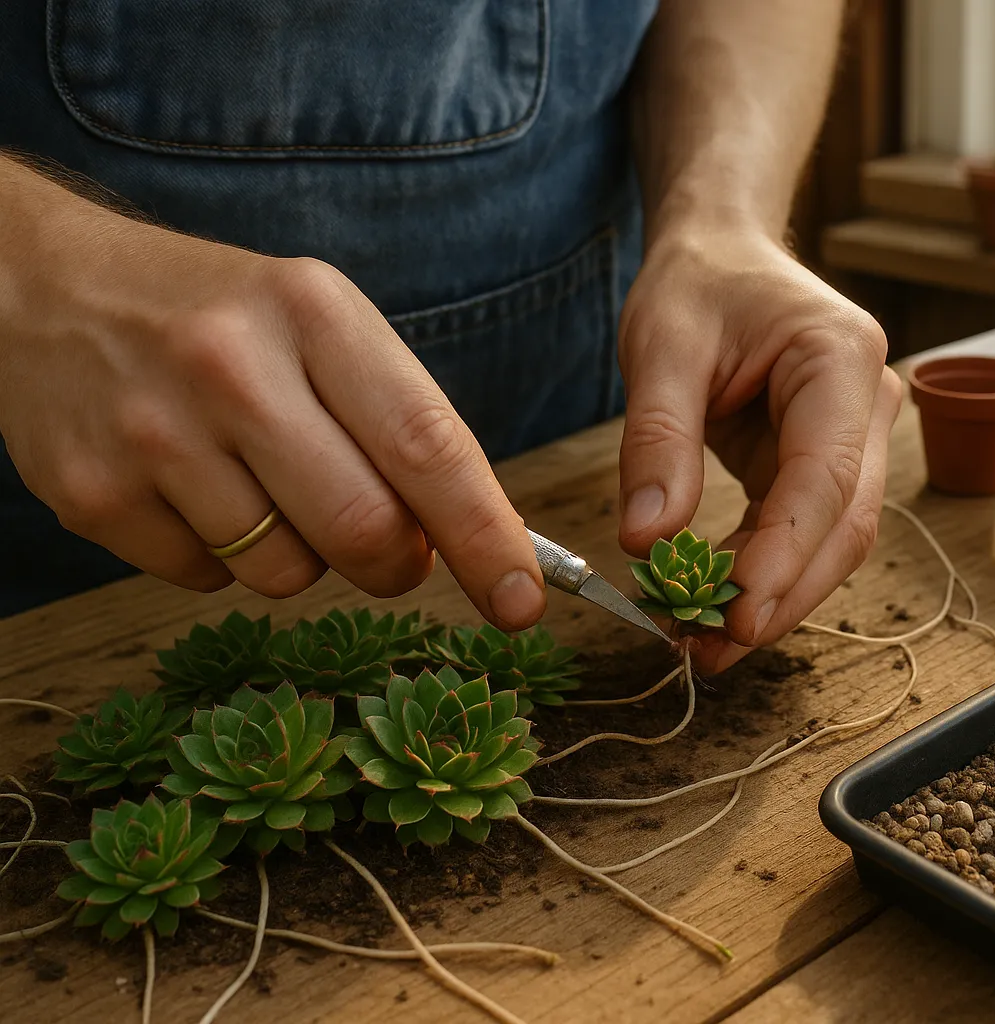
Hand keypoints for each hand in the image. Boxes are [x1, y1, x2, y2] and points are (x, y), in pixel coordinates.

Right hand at [0, 162, 544, 628]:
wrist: (44, 287)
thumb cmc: (221, 318)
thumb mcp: (321, 326)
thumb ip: (397, 425)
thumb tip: (469, 547)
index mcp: (313, 312)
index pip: (427, 445)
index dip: (486, 536)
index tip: (523, 599)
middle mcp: (231, 366)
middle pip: (363, 530)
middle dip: (396, 565)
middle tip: (393, 551)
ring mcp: (151, 432)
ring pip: (285, 572)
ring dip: (300, 556)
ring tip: (260, 481)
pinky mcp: (88, 493)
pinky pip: (205, 581)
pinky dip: (220, 558)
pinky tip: (191, 488)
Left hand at [616, 224, 900, 671]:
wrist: (724, 254)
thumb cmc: (699, 284)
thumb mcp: (660, 345)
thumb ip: (657, 440)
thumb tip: (646, 541)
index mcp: (841, 359)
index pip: (826, 477)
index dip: (785, 553)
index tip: (735, 614)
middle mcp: (869, 405)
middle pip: (843, 525)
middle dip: (780, 595)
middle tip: (709, 649)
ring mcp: (857, 440)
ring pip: (832, 543)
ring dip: (771, 599)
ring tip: (700, 645)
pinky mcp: (825, 468)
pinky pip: (801, 534)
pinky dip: (759, 577)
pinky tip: (711, 611)